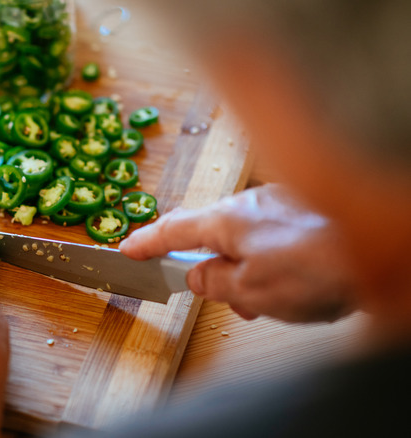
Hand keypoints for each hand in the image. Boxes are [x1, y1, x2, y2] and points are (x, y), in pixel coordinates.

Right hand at [119, 184, 357, 321]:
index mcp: (225, 220)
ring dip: (249, 270)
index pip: (171, 230)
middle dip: (216, 269)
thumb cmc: (317, 269)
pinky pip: (274, 235)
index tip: (127, 249)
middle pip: (213, 236)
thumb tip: (197, 277)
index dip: (146, 243)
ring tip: (272, 301)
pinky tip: (296, 283)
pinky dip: (274, 260)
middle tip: (229, 300)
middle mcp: (249, 203)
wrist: (379, 247)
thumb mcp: (249, 290)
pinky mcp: (306, 209)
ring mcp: (279, 202)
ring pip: (247, 238)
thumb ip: (213, 283)